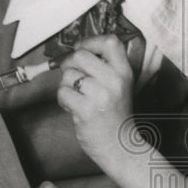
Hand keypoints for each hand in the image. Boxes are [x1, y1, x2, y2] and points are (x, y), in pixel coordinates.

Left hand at [57, 34, 133, 165]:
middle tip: (72, 76)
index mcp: (124, 73)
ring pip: (68, 75)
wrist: (120, 146)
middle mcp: (114, 81)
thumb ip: (105, 68)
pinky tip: (75, 107)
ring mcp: (100, 95)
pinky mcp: (86, 110)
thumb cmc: (115, 115)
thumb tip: (77, 50)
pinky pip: (63, 92)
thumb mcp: (119, 86)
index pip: (110, 42)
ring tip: (78, 97)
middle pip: (80, 55)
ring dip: (66, 86)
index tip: (82, 49)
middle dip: (69, 64)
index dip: (90, 41)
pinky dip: (64, 100)